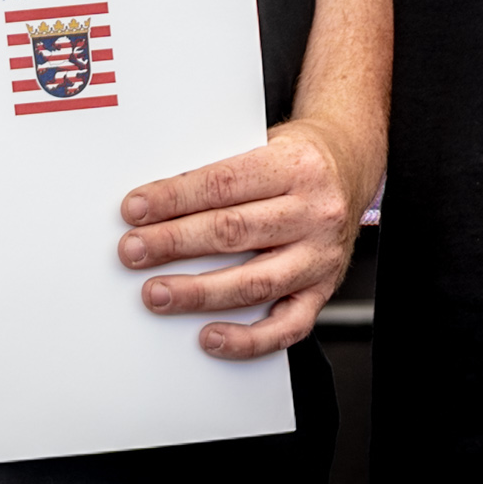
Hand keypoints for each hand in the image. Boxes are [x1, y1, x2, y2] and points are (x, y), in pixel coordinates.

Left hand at [117, 113, 376, 358]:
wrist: (349, 166)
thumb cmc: (293, 160)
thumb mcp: (261, 145)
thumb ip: (219, 174)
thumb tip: (155, 204)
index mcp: (293, 166)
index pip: (223, 184)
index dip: (173, 199)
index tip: (134, 210)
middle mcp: (313, 212)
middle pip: (233, 232)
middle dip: (174, 243)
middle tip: (133, 252)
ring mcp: (321, 255)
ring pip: (255, 281)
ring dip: (199, 292)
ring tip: (158, 293)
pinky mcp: (324, 290)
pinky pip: (288, 326)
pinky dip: (248, 338)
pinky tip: (212, 337)